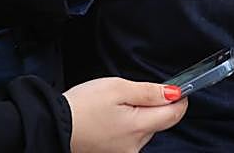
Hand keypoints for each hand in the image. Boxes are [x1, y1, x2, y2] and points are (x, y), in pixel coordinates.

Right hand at [65, 77, 187, 152]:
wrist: (54, 124)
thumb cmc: (83, 105)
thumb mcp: (117, 87)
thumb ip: (148, 92)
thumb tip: (174, 94)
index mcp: (139, 127)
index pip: (174, 115)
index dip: (179, 99)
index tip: (176, 88)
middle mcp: (136, 146)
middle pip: (159, 122)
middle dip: (153, 106)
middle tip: (130, 93)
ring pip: (144, 130)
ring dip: (138, 117)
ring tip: (114, 106)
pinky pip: (131, 138)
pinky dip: (127, 126)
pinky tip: (110, 118)